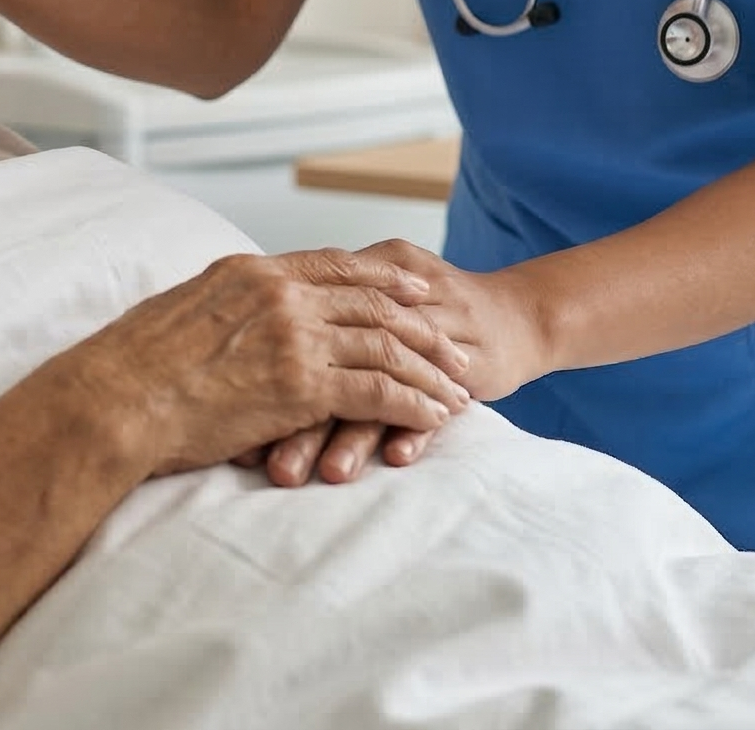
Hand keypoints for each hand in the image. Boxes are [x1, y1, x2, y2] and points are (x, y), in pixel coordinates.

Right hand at [62, 248, 473, 480]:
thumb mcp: (177, 312)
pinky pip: (377, 392)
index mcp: (250, 271)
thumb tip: (227, 317)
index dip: (384, 279)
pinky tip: (432, 420)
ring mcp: (292, 337)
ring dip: (428, 371)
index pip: (334, 265)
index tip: (418, 291)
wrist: (113, 400)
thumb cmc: (128, 368)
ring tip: (458, 392)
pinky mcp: (300, 385)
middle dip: (423, 327)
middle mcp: (279, 295)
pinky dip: (412, 405)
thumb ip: (219, 307)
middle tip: (456, 347)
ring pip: (386, 347)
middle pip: (373, 303)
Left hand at [241, 243, 546, 489]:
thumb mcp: (359, 300)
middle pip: (337, 362)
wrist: (518, 314)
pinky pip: (437, 397)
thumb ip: (306, 322)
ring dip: (356, 433)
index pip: (302, 337)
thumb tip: (235, 369)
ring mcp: (433, 331)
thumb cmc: (421, 312)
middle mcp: (389, 302)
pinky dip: (416, 425)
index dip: (268, 381)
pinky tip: (396, 458)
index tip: (239, 435)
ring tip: (328, 475)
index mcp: (355, 280)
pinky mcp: (470, 362)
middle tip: (275, 469)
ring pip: (383, 382)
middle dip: (304, 421)